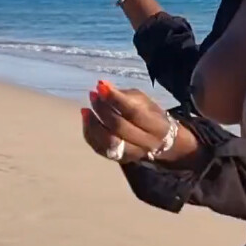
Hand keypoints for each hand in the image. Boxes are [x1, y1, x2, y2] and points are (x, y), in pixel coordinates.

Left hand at [80, 80, 200, 165]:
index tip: (101, 87)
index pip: (133, 112)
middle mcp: (146, 144)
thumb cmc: (149, 115)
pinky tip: (87, 120)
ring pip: (108, 141)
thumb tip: (103, 86)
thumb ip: (124, 95)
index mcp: (157, 126)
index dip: (116, 99)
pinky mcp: (119, 159)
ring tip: (86, 109)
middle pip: (119, 127)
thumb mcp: (144, 101)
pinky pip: (99, 147)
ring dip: (93, 123)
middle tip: (93, 95)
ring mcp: (132, 154)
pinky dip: (90, 133)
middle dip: (103, 109)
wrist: (159, 141)